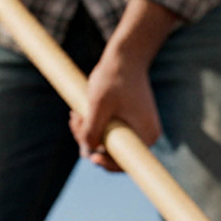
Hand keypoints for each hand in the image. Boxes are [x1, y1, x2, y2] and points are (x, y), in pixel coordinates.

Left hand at [67, 0, 176, 172]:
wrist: (127, 56)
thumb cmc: (114, 78)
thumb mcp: (97, 105)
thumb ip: (91, 130)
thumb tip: (88, 151)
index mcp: (146, 136)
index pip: (127, 162)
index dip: (108, 164)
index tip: (92, 158)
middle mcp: (147, 137)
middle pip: (116, 152)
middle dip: (92, 141)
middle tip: (74, 122)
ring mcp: (140, 129)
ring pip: (111, 142)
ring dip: (90, 132)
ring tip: (75, 114)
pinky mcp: (132, 122)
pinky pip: (113, 132)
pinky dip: (97, 126)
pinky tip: (82, 114)